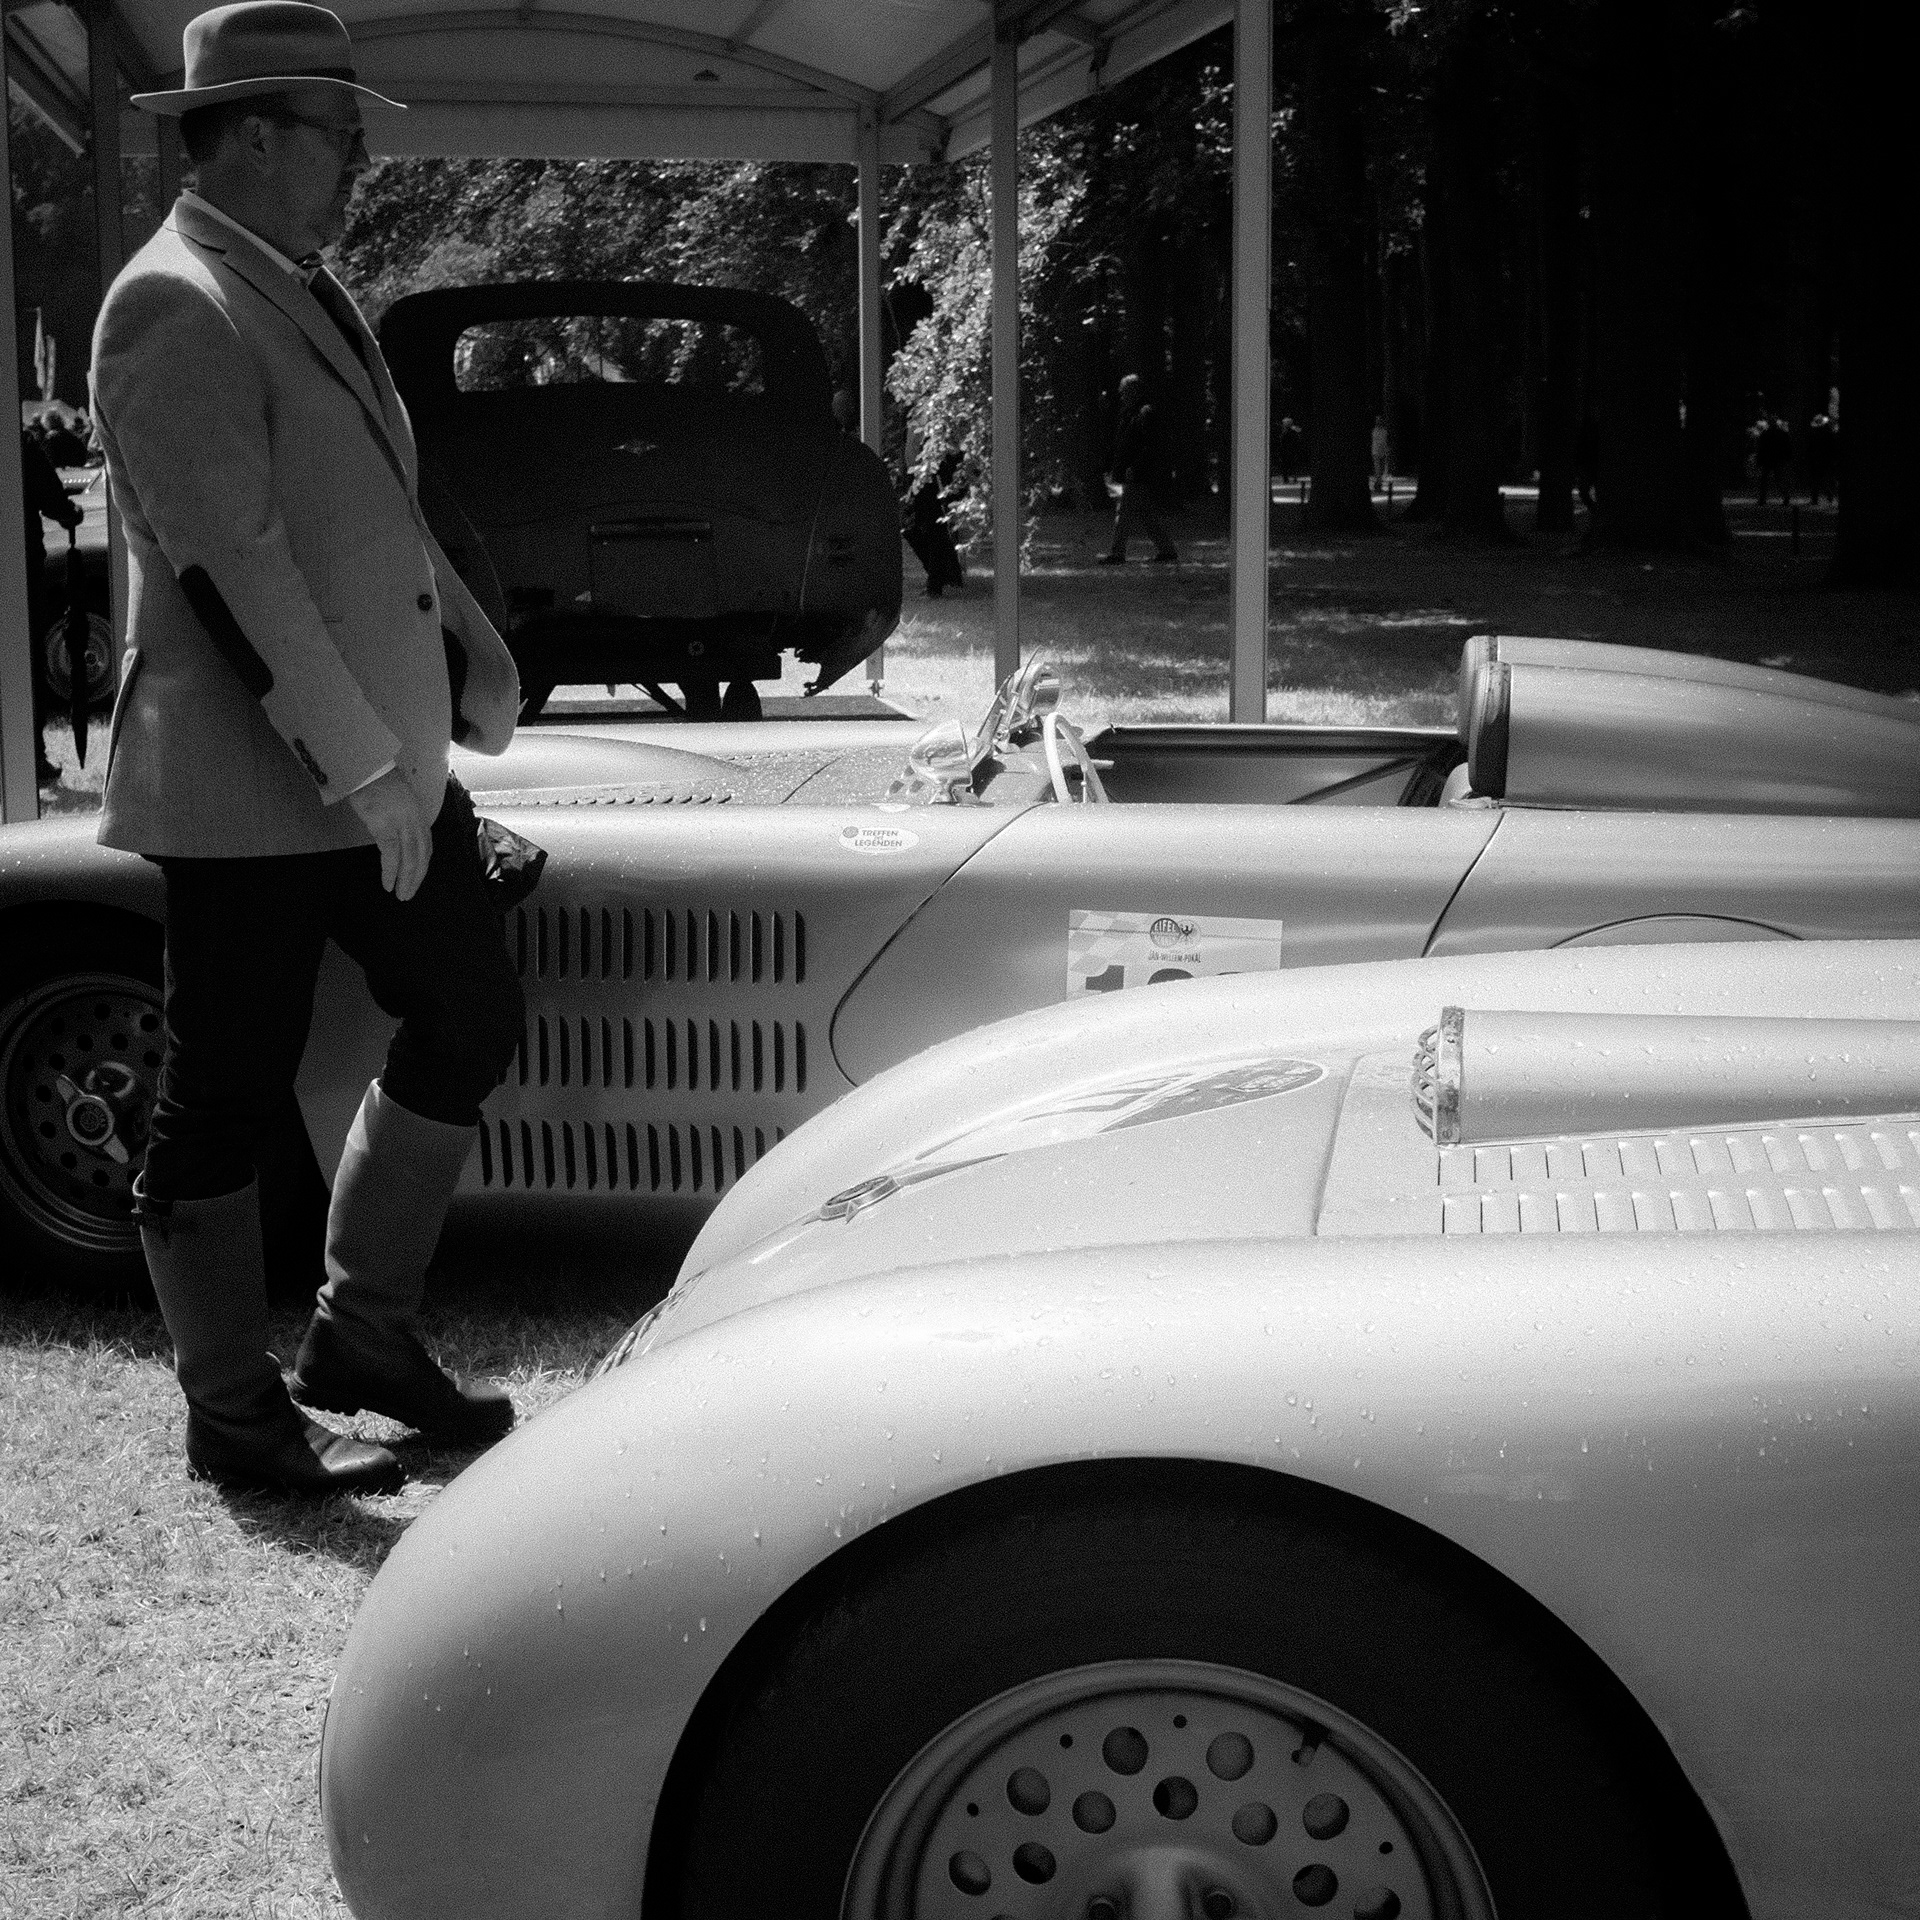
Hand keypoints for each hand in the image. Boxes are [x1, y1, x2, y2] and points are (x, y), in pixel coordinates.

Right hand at [348, 768, 431, 900]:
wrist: (364, 765)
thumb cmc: (376, 780)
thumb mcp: (397, 800)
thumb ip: (401, 818)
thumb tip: (397, 835)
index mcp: (418, 814)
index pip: (426, 845)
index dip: (422, 865)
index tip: (417, 878)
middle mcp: (414, 820)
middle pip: (421, 855)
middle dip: (416, 878)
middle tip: (409, 895)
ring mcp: (401, 822)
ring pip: (410, 858)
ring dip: (406, 880)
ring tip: (400, 895)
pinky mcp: (384, 825)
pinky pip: (391, 854)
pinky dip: (390, 872)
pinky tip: (387, 884)